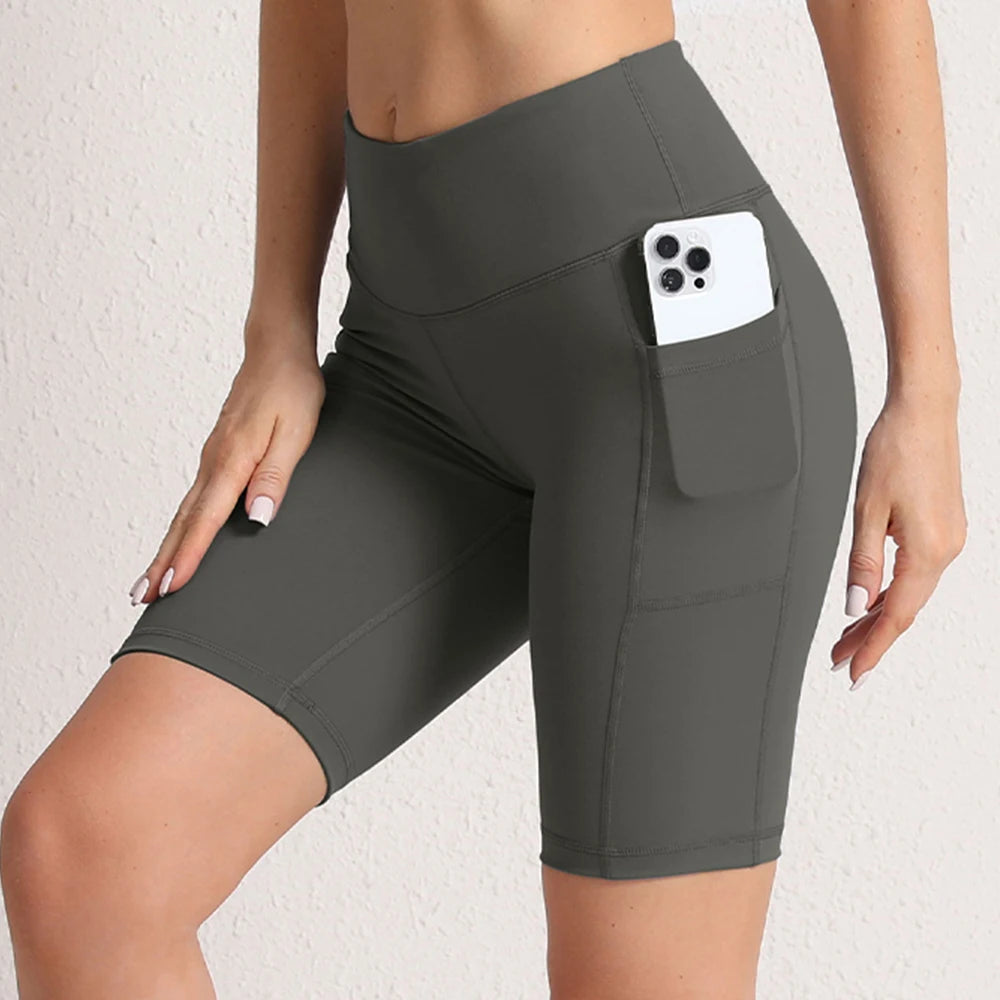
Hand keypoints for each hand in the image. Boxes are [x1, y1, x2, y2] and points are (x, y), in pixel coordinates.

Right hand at [127, 335, 326, 604]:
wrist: (277, 352)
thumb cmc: (292, 390)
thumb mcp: (296, 434)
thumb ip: (275, 477)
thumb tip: (257, 519)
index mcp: (232, 461)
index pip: (206, 519)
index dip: (190, 555)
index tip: (172, 586)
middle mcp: (214, 462)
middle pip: (184, 521)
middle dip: (163, 561)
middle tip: (142, 597)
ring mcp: (212, 458)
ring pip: (184, 511)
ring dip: (167, 547)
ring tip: (151, 579)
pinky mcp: (217, 454)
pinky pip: (194, 498)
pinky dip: (182, 524)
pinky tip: (181, 537)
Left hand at [831, 391, 965, 688]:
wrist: (924, 412)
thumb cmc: (895, 450)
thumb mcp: (866, 509)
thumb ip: (863, 563)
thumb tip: (856, 606)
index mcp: (928, 549)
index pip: (896, 614)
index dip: (872, 647)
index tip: (853, 672)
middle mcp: (946, 550)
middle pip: (903, 609)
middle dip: (869, 637)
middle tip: (838, 659)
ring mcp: (948, 540)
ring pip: (910, 592)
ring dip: (878, 615)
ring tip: (846, 636)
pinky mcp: (943, 529)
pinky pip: (916, 573)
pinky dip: (891, 591)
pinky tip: (871, 600)